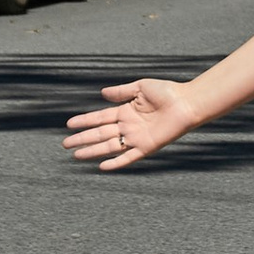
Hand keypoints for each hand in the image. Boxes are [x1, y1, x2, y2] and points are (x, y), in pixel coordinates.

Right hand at [65, 77, 194, 171]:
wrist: (186, 102)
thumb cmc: (167, 92)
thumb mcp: (141, 86)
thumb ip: (121, 91)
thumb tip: (102, 93)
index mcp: (126, 111)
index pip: (100, 118)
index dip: (84, 121)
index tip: (69, 124)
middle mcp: (128, 126)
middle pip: (100, 134)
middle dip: (83, 138)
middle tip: (66, 144)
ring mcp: (136, 137)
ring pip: (109, 146)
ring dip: (93, 151)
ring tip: (77, 155)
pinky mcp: (146, 147)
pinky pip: (128, 157)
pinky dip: (116, 162)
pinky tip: (102, 166)